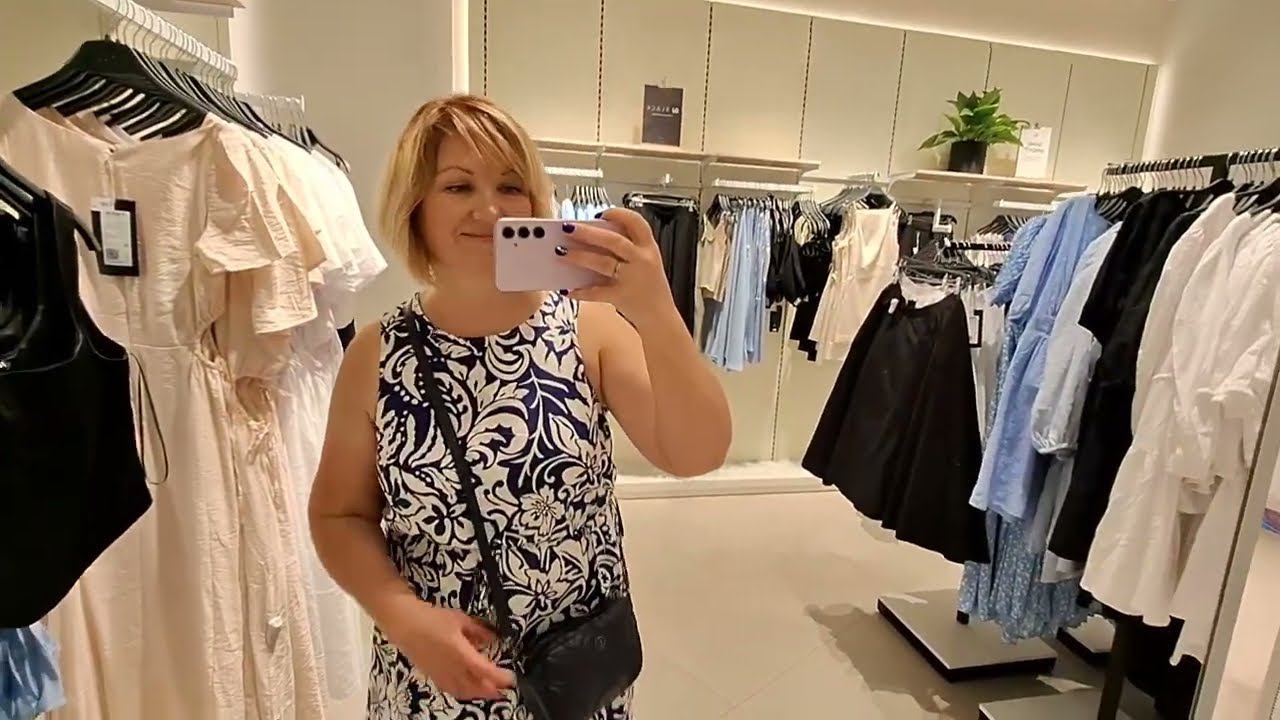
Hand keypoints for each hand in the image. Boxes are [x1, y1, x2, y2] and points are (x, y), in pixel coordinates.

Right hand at [381, 598, 514, 700]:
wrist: (404, 623)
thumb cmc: (431, 618)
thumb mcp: (460, 619)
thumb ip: (479, 631)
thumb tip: (493, 638)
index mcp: (460, 653)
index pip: (485, 671)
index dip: (499, 678)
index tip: (510, 679)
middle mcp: (451, 668)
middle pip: (475, 687)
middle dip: (492, 691)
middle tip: (504, 690)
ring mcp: (441, 674)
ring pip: (463, 691)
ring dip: (478, 694)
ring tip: (490, 692)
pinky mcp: (432, 676)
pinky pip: (451, 689)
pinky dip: (463, 692)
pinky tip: (468, 689)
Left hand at [559, 208, 677, 325]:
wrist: (661, 317)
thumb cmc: (650, 289)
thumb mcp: (647, 263)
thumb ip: (627, 250)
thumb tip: (594, 240)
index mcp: (649, 248)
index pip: (636, 222)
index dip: (618, 214)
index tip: (601, 213)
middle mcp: (642, 260)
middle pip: (613, 240)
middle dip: (588, 232)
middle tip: (568, 228)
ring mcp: (632, 278)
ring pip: (602, 263)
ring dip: (579, 256)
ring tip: (560, 252)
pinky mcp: (622, 296)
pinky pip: (597, 292)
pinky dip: (581, 292)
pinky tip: (568, 290)